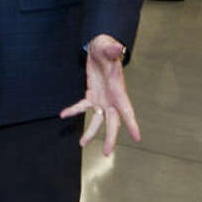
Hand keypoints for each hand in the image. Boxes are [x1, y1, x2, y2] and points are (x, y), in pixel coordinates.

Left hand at [59, 34, 140, 155]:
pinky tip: (63, 114)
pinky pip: (82, 106)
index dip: (132, 123)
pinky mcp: (92, 95)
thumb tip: (118, 48)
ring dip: (91, 132)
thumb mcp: (109, 48)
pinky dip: (73, 110)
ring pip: (98, 119)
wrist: (100, 48)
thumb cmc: (107, 48)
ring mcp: (102, 98)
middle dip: (110, 138)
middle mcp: (112, 98)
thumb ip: (113, 50)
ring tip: (82, 143)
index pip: (127, 110)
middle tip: (106, 153)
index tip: (137, 137)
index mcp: (119, 90)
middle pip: (113, 122)